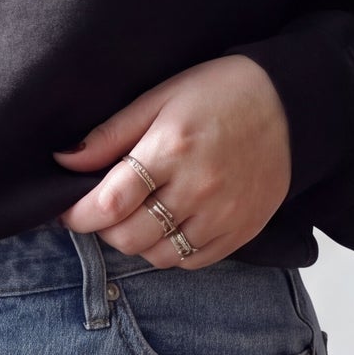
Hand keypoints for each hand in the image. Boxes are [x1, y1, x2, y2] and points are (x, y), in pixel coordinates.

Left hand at [52, 54, 290, 267]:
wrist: (289, 105)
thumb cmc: (218, 93)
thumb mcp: (159, 97)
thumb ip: (110, 134)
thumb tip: (64, 160)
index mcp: (171, 149)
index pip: (109, 202)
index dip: (77, 213)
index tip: (66, 210)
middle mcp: (197, 189)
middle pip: (129, 236)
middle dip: (102, 228)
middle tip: (101, 209)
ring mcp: (222, 215)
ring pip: (157, 255)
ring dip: (135, 242)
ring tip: (134, 216)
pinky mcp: (241, 231)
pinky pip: (191, 262)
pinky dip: (169, 252)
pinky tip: (166, 225)